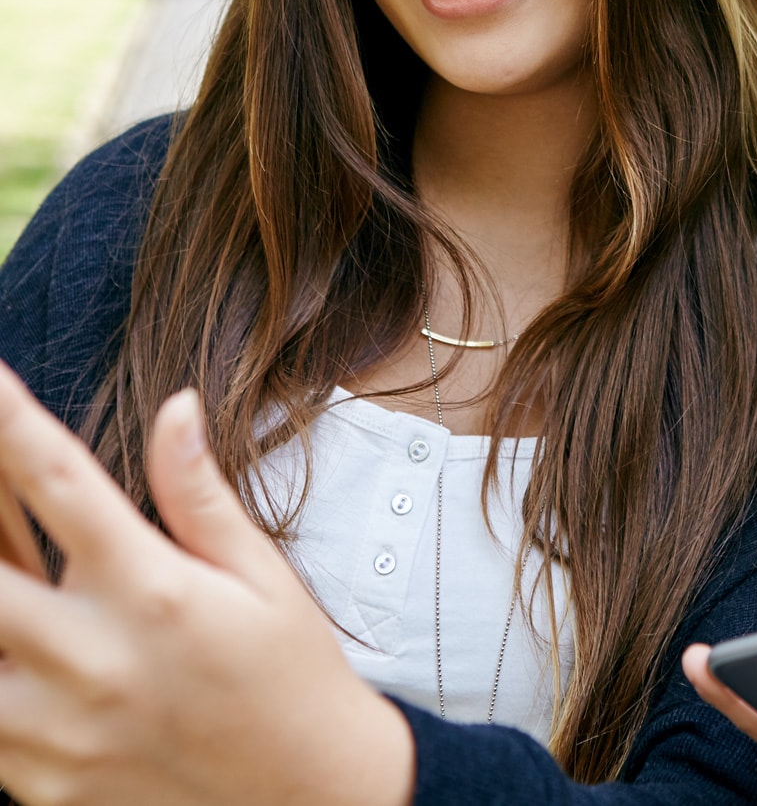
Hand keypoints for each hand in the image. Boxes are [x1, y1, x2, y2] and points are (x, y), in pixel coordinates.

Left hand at [0, 362, 414, 805]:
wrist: (309, 802)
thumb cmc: (289, 674)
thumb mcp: (260, 573)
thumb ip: (197, 491)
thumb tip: (175, 407)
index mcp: (151, 588)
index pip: (56, 480)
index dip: (9, 420)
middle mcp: (93, 657)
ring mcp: (58, 730)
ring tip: (15, 571)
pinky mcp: (41, 784)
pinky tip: (19, 640)